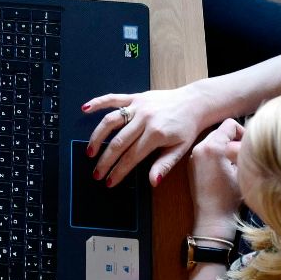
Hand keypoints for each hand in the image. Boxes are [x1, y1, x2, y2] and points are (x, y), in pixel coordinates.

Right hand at [84, 82, 218, 187]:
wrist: (194, 102)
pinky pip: (113, 99)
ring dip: (97, 137)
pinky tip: (85, 109)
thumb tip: (152, 182)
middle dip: (105, 160)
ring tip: (90, 152)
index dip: (119, 171)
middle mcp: (144, 119)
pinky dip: (98, 102)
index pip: (131, 157)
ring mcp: (138, 106)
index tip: (109, 181)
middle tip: (96, 174)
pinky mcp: (135, 97)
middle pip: (118, 142)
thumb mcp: (181, 149)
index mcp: (156, 134)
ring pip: (110, 121)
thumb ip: (164, 165)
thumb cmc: (187, 127)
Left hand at [189, 119, 244, 233]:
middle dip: (233, 140)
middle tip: (243, 155)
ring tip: (234, 164)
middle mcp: (200, 148)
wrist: (212, 218)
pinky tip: (224, 170)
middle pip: (220, 131)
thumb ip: (243, 151)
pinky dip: (216, 155)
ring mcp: (193, 157)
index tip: (248, 146)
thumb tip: (246, 142)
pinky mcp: (191, 166)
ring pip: (213, 141)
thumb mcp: (243, 170)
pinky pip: (206, 152)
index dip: (243, 132)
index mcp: (213, 146)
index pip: (230, 124)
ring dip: (224, 147)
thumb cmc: (231, 197)